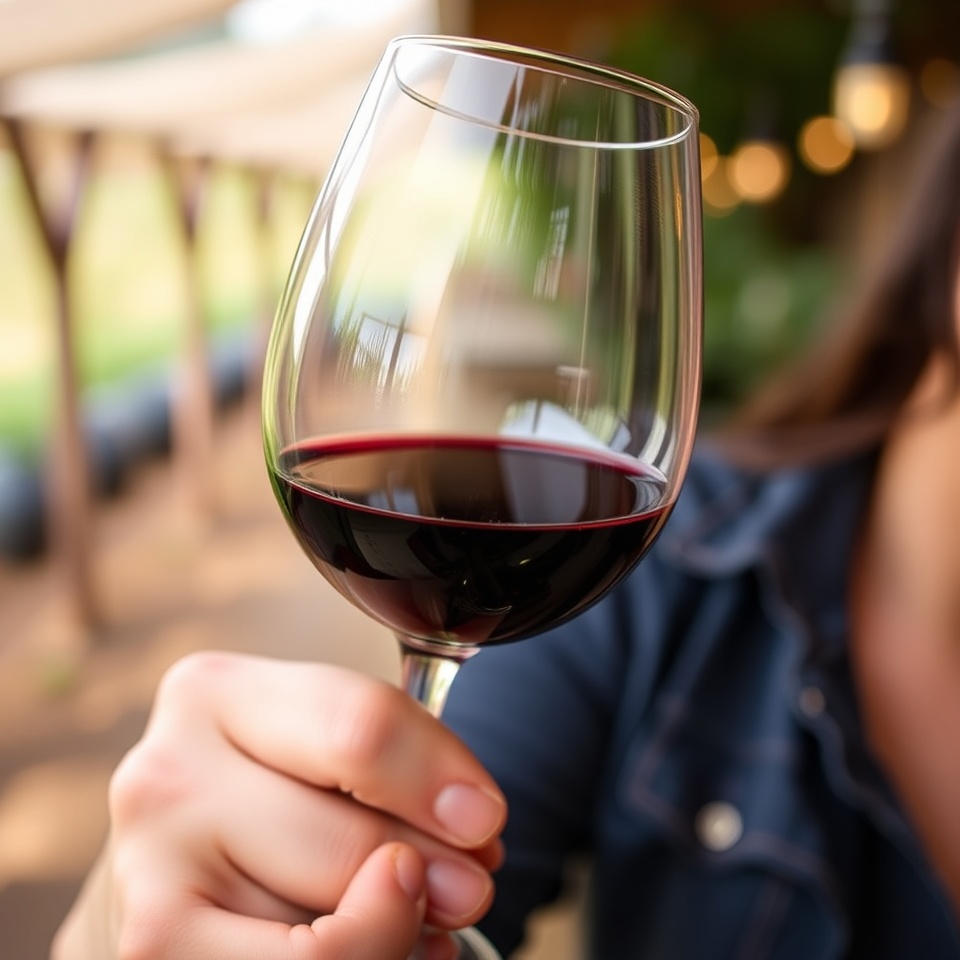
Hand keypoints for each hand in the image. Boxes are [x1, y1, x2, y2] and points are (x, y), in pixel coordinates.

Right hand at [51, 651, 506, 959]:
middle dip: (435, 874)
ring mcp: (148, 868)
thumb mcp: (319, 742)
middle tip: (469, 886)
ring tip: (413, 913)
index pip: (360, 729)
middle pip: (350, 843)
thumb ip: (390, 762)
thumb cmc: (271, 785)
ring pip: (324, 933)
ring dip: (395, 932)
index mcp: (216, 690)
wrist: (179, 858)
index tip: (486, 819)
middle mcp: (167, 771)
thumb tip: (469, 837)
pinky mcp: (150, 946)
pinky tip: (379, 946)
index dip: (439, 781)